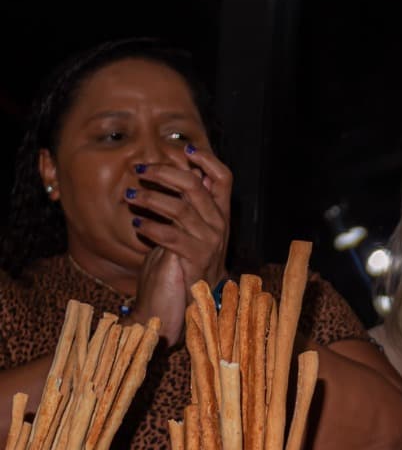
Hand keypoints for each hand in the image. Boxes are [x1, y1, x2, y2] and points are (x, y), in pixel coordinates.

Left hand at [125, 146, 231, 344]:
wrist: (187, 300)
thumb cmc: (182, 260)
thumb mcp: (187, 227)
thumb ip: (185, 202)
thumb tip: (172, 171)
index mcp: (220, 213)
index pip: (223, 177)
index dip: (206, 160)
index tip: (183, 149)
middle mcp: (219, 224)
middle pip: (195, 185)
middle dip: (164, 172)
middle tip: (139, 170)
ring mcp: (208, 242)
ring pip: (180, 207)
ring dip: (150, 198)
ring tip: (130, 195)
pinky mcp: (194, 258)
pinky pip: (170, 235)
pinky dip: (150, 226)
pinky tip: (137, 223)